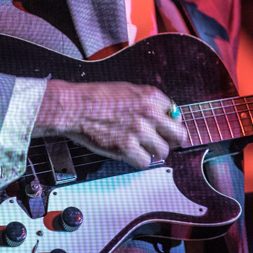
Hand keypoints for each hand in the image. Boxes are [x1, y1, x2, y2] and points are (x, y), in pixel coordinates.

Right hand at [35, 79, 186, 169]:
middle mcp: (149, 113)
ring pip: (163, 151)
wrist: (74, 107)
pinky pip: (145, 163)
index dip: (170, 123)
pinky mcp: (125, 148)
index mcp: (151, 96)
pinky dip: (139, 161)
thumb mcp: (129, 90)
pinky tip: (131, 154)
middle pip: (178, 135)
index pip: (176, 114)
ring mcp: (138, 131)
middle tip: (164, 142)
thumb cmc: (97, 98)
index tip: (165, 128)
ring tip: (143, 148)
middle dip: (172, 140)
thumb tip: (165, 115)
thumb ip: (148, 102)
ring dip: (154, 152)